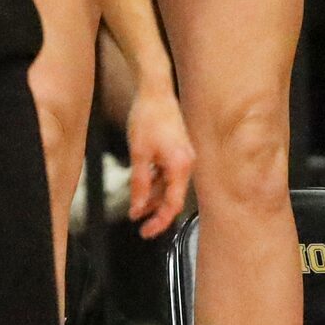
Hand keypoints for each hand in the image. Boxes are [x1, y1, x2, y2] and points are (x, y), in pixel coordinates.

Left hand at [123, 87, 194, 237]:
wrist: (155, 91)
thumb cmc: (149, 117)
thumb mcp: (138, 154)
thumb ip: (139, 184)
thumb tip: (137, 207)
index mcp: (180, 166)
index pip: (173, 205)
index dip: (160, 222)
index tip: (147, 232)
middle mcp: (187, 163)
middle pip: (173, 198)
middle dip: (156, 212)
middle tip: (141, 225)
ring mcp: (184, 157)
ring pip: (170, 186)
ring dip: (154, 197)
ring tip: (137, 205)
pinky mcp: (179, 151)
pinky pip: (169, 174)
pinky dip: (157, 182)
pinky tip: (144, 184)